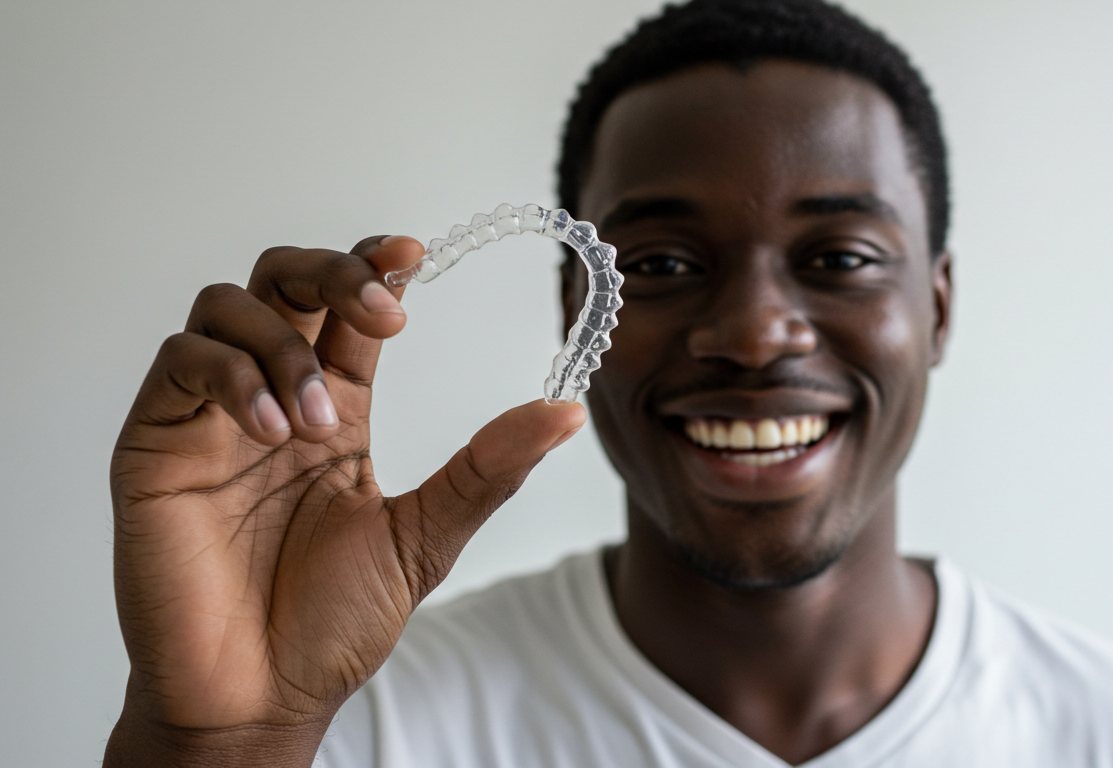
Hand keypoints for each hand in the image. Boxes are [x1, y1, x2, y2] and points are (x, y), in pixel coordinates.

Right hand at [104, 236, 584, 765]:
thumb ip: (487, 469)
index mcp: (335, 410)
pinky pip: (181, 362)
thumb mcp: (425, 537)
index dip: (373, 267)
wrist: (261, 698)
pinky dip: (231, 375)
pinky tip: (273, 430)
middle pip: (282, 280)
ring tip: (318, 425)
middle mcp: (271, 398)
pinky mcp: (155, 444)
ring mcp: (210, 418)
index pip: (346, 309)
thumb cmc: (333, 624)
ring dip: (284, 345)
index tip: (414, 254)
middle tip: (386, 314)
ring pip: (227, 307)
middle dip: (332, 270)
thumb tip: (568, 412)